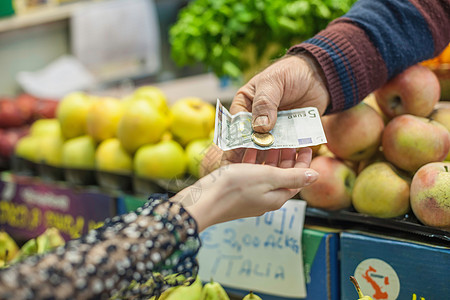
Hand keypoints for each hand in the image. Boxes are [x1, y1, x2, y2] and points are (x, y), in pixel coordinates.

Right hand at [173, 147, 317, 231]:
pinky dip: (252, 159)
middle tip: (286, 136)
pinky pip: (249, 172)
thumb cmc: (235, 188)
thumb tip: (315, 176)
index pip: (297, 178)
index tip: (305, 145)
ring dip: (267, 155)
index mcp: (277, 197)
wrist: (202, 201)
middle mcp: (265, 197)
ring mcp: (250, 194)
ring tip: (268, 137)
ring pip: (264, 172)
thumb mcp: (268, 178)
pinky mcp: (237, 190)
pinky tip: (248, 147)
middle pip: (281, 174)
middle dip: (284, 155)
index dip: (303, 162)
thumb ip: (292, 176)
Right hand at [223, 54, 329, 164]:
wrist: (318, 76)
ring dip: (270, 156)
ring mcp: (272, 129)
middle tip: (258, 163)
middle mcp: (256, 119)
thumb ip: (265, 103)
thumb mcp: (273, 83)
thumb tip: (260, 127)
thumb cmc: (290, 72)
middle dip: (254, 152)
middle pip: (250, 141)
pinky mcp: (288, 135)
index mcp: (244, 104)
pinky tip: (289, 162)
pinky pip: (285, 147)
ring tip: (274, 165)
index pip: (237, 125)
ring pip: (268, 147)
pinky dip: (286, 154)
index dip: (238, 139)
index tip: (241, 152)